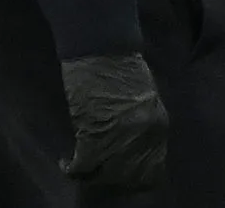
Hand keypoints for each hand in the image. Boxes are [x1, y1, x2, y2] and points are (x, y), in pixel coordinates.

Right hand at [59, 52, 169, 194]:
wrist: (104, 48)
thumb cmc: (124, 65)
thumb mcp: (146, 98)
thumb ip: (144, 124)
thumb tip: (133, 147)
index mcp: (158, 125)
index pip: (152, 167)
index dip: (134, 173)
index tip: (120, 172)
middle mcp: (142, 137)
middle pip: (128, 174)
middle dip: (112, 176)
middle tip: (97, 171)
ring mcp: (119, 138)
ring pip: (105, 174)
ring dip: (91, 174)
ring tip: (80, 168)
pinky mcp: (93, 135)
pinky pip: (83, 165)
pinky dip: (72, 168)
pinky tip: (66, 162)